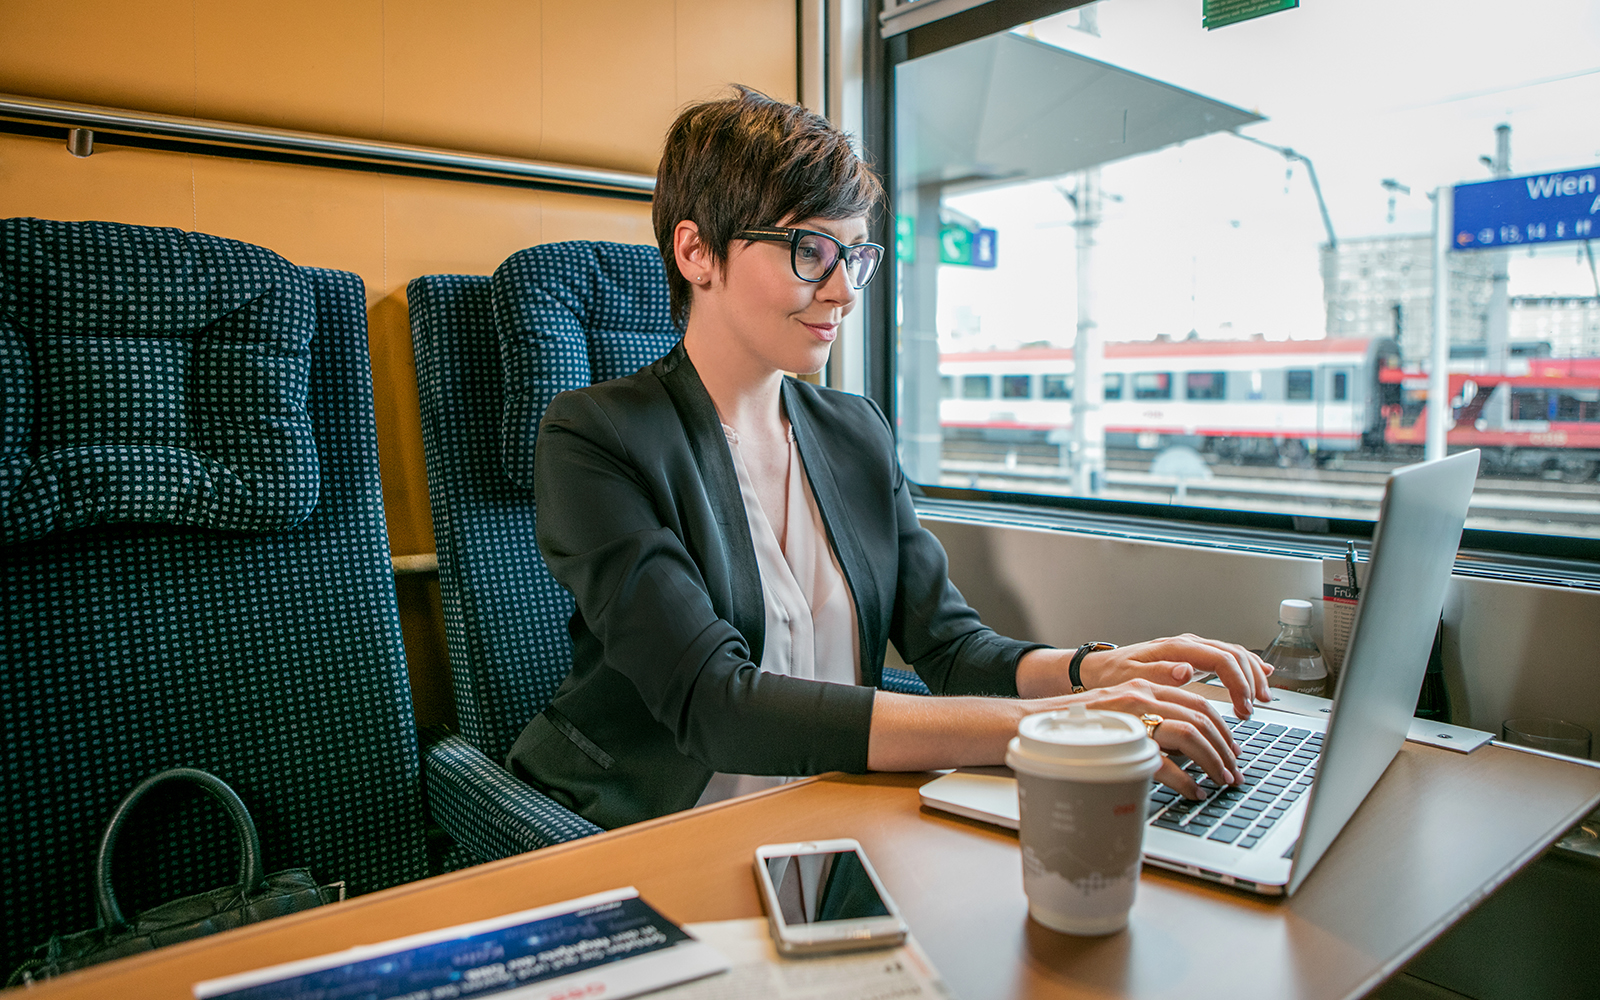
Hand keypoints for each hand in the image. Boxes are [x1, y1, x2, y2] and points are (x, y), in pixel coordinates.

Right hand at [1034, 680, 1242, 797]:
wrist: (1032, 722)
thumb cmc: (1077, 723)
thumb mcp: (1120, 711)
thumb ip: (1151, 718)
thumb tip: (1185, 746)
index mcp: (1144, 685)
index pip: (1197, 702)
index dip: (1222, 729)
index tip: (1232, 751)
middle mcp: (1141, 694)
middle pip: (1200, 717)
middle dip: (1224, 748)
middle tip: (1233, 772)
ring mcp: (1130, 714)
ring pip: (1189, 734)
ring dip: (1212, 761)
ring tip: (1220, 782)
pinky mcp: (1118, 736)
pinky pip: (1162, 759)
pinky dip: (1184, 778)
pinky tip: (1192, 791)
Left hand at [1079, 634, 1271, 720]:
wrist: (1100, 669)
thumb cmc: (1113, 676)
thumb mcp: (1130, 678)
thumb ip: (1159, 674)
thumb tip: (1187, 670)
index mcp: (1176, 648)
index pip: (1220, 659)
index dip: (1238, 683)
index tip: (1243, 707)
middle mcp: (1187, 645)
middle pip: (1233, 654)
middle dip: (1250, 681)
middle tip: (1254, 708)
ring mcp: (1192, 649)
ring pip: (1234, 654)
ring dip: (1252, 674)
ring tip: (1262, 699)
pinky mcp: (1193, 657)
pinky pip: (1227, 657)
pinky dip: (1246, 666)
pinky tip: (1261, 674)